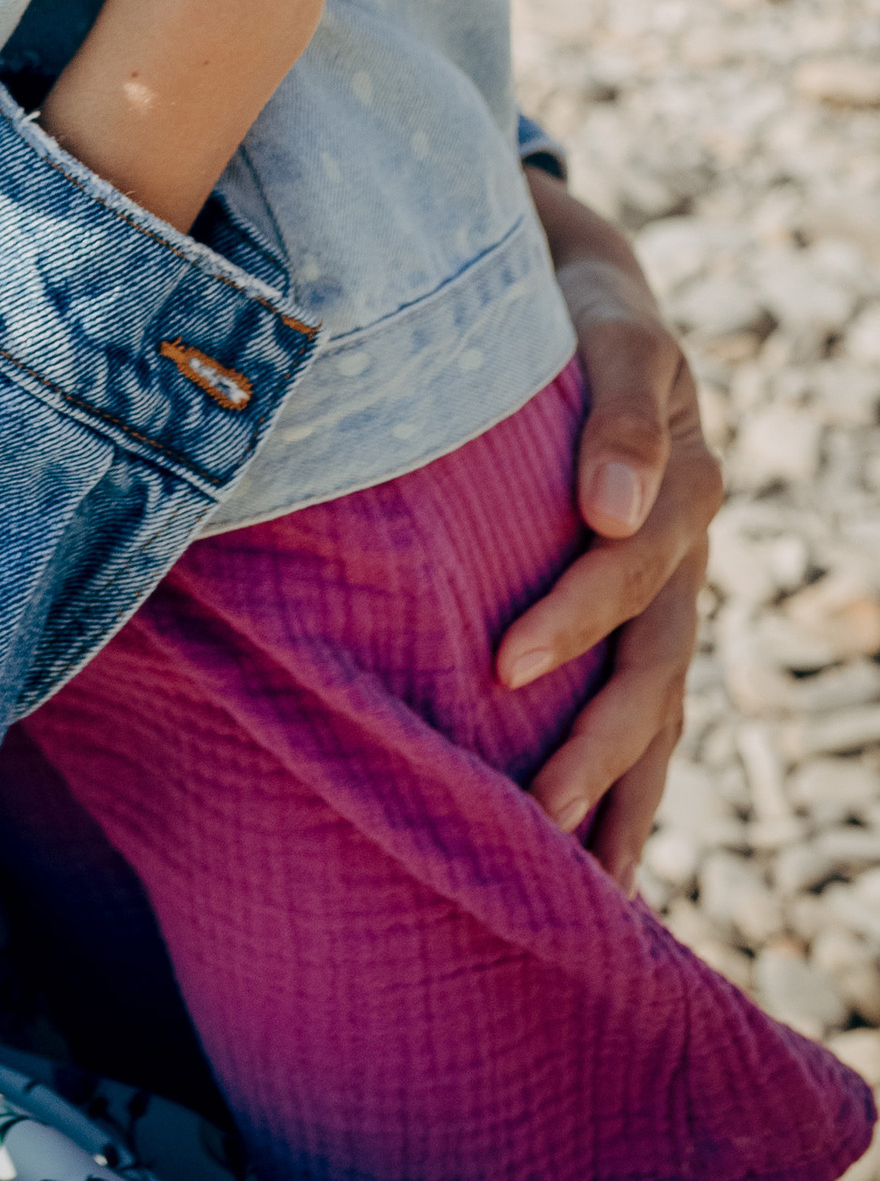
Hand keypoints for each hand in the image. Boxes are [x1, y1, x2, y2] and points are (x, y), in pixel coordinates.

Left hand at [499, 169, 721, 886]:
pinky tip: (596, 861)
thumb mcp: (608, 334)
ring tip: (582, 882)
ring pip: (658, 709)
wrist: (583, 302)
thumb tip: (611, 514)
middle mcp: (680, 551)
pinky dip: (628, 786)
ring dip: (622, 791)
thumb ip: (618, 411)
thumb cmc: (578, 316)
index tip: (503, 662)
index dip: (571, 617)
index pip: (626, 568)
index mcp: (679, 485)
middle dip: (597, 742)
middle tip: (536, 806)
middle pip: (650, 665)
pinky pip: (647, 713)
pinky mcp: (640, 616)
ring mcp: (667, 591)